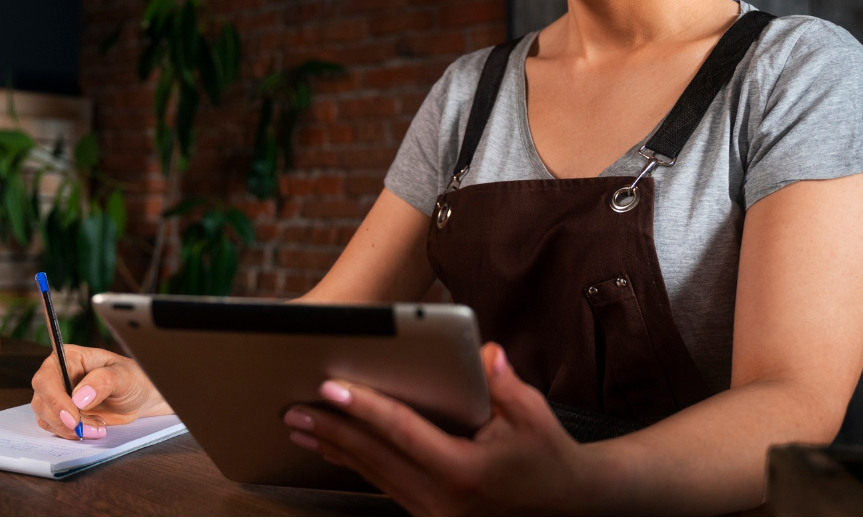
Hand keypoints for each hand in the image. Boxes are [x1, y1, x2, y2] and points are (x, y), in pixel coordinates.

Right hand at [31, 344, 172, 440]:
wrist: (140, 398)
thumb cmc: (132, 379)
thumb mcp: (124, 376)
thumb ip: (103, 382)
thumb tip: (79, 398)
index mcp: (69, 358)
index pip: (47, 378)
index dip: (54, 399)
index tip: (72, 417)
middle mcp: (58, 376)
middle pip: (41, 401)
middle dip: (63, 420)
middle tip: (86, 428)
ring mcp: (58, 396)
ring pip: (45, 417)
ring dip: (69, 429)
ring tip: (98, 426)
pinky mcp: (62, 414)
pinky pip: (55, 428)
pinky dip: (71, 433)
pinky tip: (93, 428)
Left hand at [282, 342, 604, 513]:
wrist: (568, 503)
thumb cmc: (547, 454)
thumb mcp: (532, 413)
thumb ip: (503, 383)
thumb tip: (482, 352)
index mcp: (464, 471)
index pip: (401, 432)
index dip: (363, 408)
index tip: (329, 388)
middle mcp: (442, 499)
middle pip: (374, 456)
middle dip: (331, 430)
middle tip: (294, 408)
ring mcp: (434, 512)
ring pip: (372, 474)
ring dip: (334, 449)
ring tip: (301, 425)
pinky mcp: (430, 514)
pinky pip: (383, 485)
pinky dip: (355, 464)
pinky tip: (334, 449)